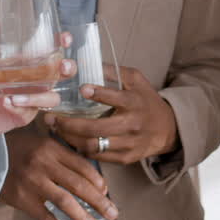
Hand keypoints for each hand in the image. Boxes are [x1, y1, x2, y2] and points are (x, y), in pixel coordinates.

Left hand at [0, 51, 68, 138]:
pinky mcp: (26, 114)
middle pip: (62, 73)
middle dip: (67, 69)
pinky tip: (6, 104)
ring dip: (38, 97)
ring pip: (52, 97)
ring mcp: (33, 98)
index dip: (62, 44)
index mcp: (26, 64)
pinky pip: (31, 111)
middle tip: (61, 67)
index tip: (65, 39)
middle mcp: (35, 81)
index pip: (50, 51)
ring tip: (14, 98)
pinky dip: (20, 107)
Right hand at [0, 129, 119, 219]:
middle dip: (99, 202)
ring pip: (65, 202)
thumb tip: (95, 182)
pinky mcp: (22, 199)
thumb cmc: (22, 150)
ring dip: (83, 218)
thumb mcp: (45, 144)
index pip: (83, 166)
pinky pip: (44, 217)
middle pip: (78, 185)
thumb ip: (67, 159)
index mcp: (52, 149)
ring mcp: (33, 182)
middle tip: (113, 214)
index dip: (98, 181)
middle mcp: (44, 164)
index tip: (107, 193)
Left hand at [42, 66, 177, 164]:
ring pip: (93, 145)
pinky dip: (81, 148)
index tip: (81, 88)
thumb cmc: (146, 100)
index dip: (98, 93)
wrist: (167, 129)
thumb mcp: (135, 80)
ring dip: (70, 138)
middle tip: (51, 118)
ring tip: (56, 129)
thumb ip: (113, 71)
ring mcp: (128, 144)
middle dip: (69, 124)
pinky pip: (98, 156)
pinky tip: (70, 139)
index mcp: (134, 102)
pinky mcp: (125, 158)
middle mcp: (132, 124)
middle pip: (96, 129)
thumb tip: (85, 62)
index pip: (115, 98)